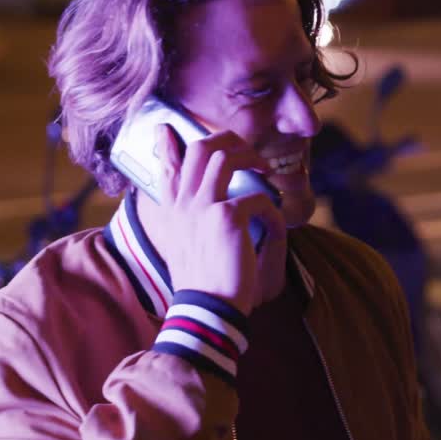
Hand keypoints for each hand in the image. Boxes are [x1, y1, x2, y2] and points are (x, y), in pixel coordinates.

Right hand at [135, 125, 286, 313]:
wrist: (206, 310)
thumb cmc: (203, 283)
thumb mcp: (186, 248)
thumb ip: (189, 222)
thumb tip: (206, 213)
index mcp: (172, 211)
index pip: (167, 166)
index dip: (168, 145)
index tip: (166, 129)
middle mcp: (182, 204)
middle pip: (199, 148)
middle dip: (227, 140)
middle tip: (247, 151)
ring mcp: (201, 207)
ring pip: (224, 158)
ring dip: (250, 159)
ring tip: (264, 171)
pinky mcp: (226, 217)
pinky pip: (257, 197)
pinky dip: (271, 208)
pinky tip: (274, 224)